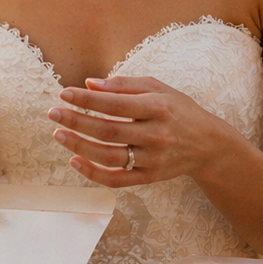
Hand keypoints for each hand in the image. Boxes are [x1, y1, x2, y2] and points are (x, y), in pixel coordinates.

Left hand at [48, 75, 231, 187]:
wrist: (209, 145)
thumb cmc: (178, 109)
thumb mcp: (158, 88)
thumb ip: (125, 85)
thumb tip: (90, 84)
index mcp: (159, 108)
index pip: (117, 104)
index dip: (88, 100)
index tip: (64, 93)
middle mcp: (157, 135)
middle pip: (109, 131)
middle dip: (77, 121)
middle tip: (53, 113)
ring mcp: (153, 159)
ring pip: (110, 156)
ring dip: (80, 146)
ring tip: (58, 134)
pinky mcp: (150, 177)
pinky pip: (117, 179)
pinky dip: (93, 173)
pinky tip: (74, 161)